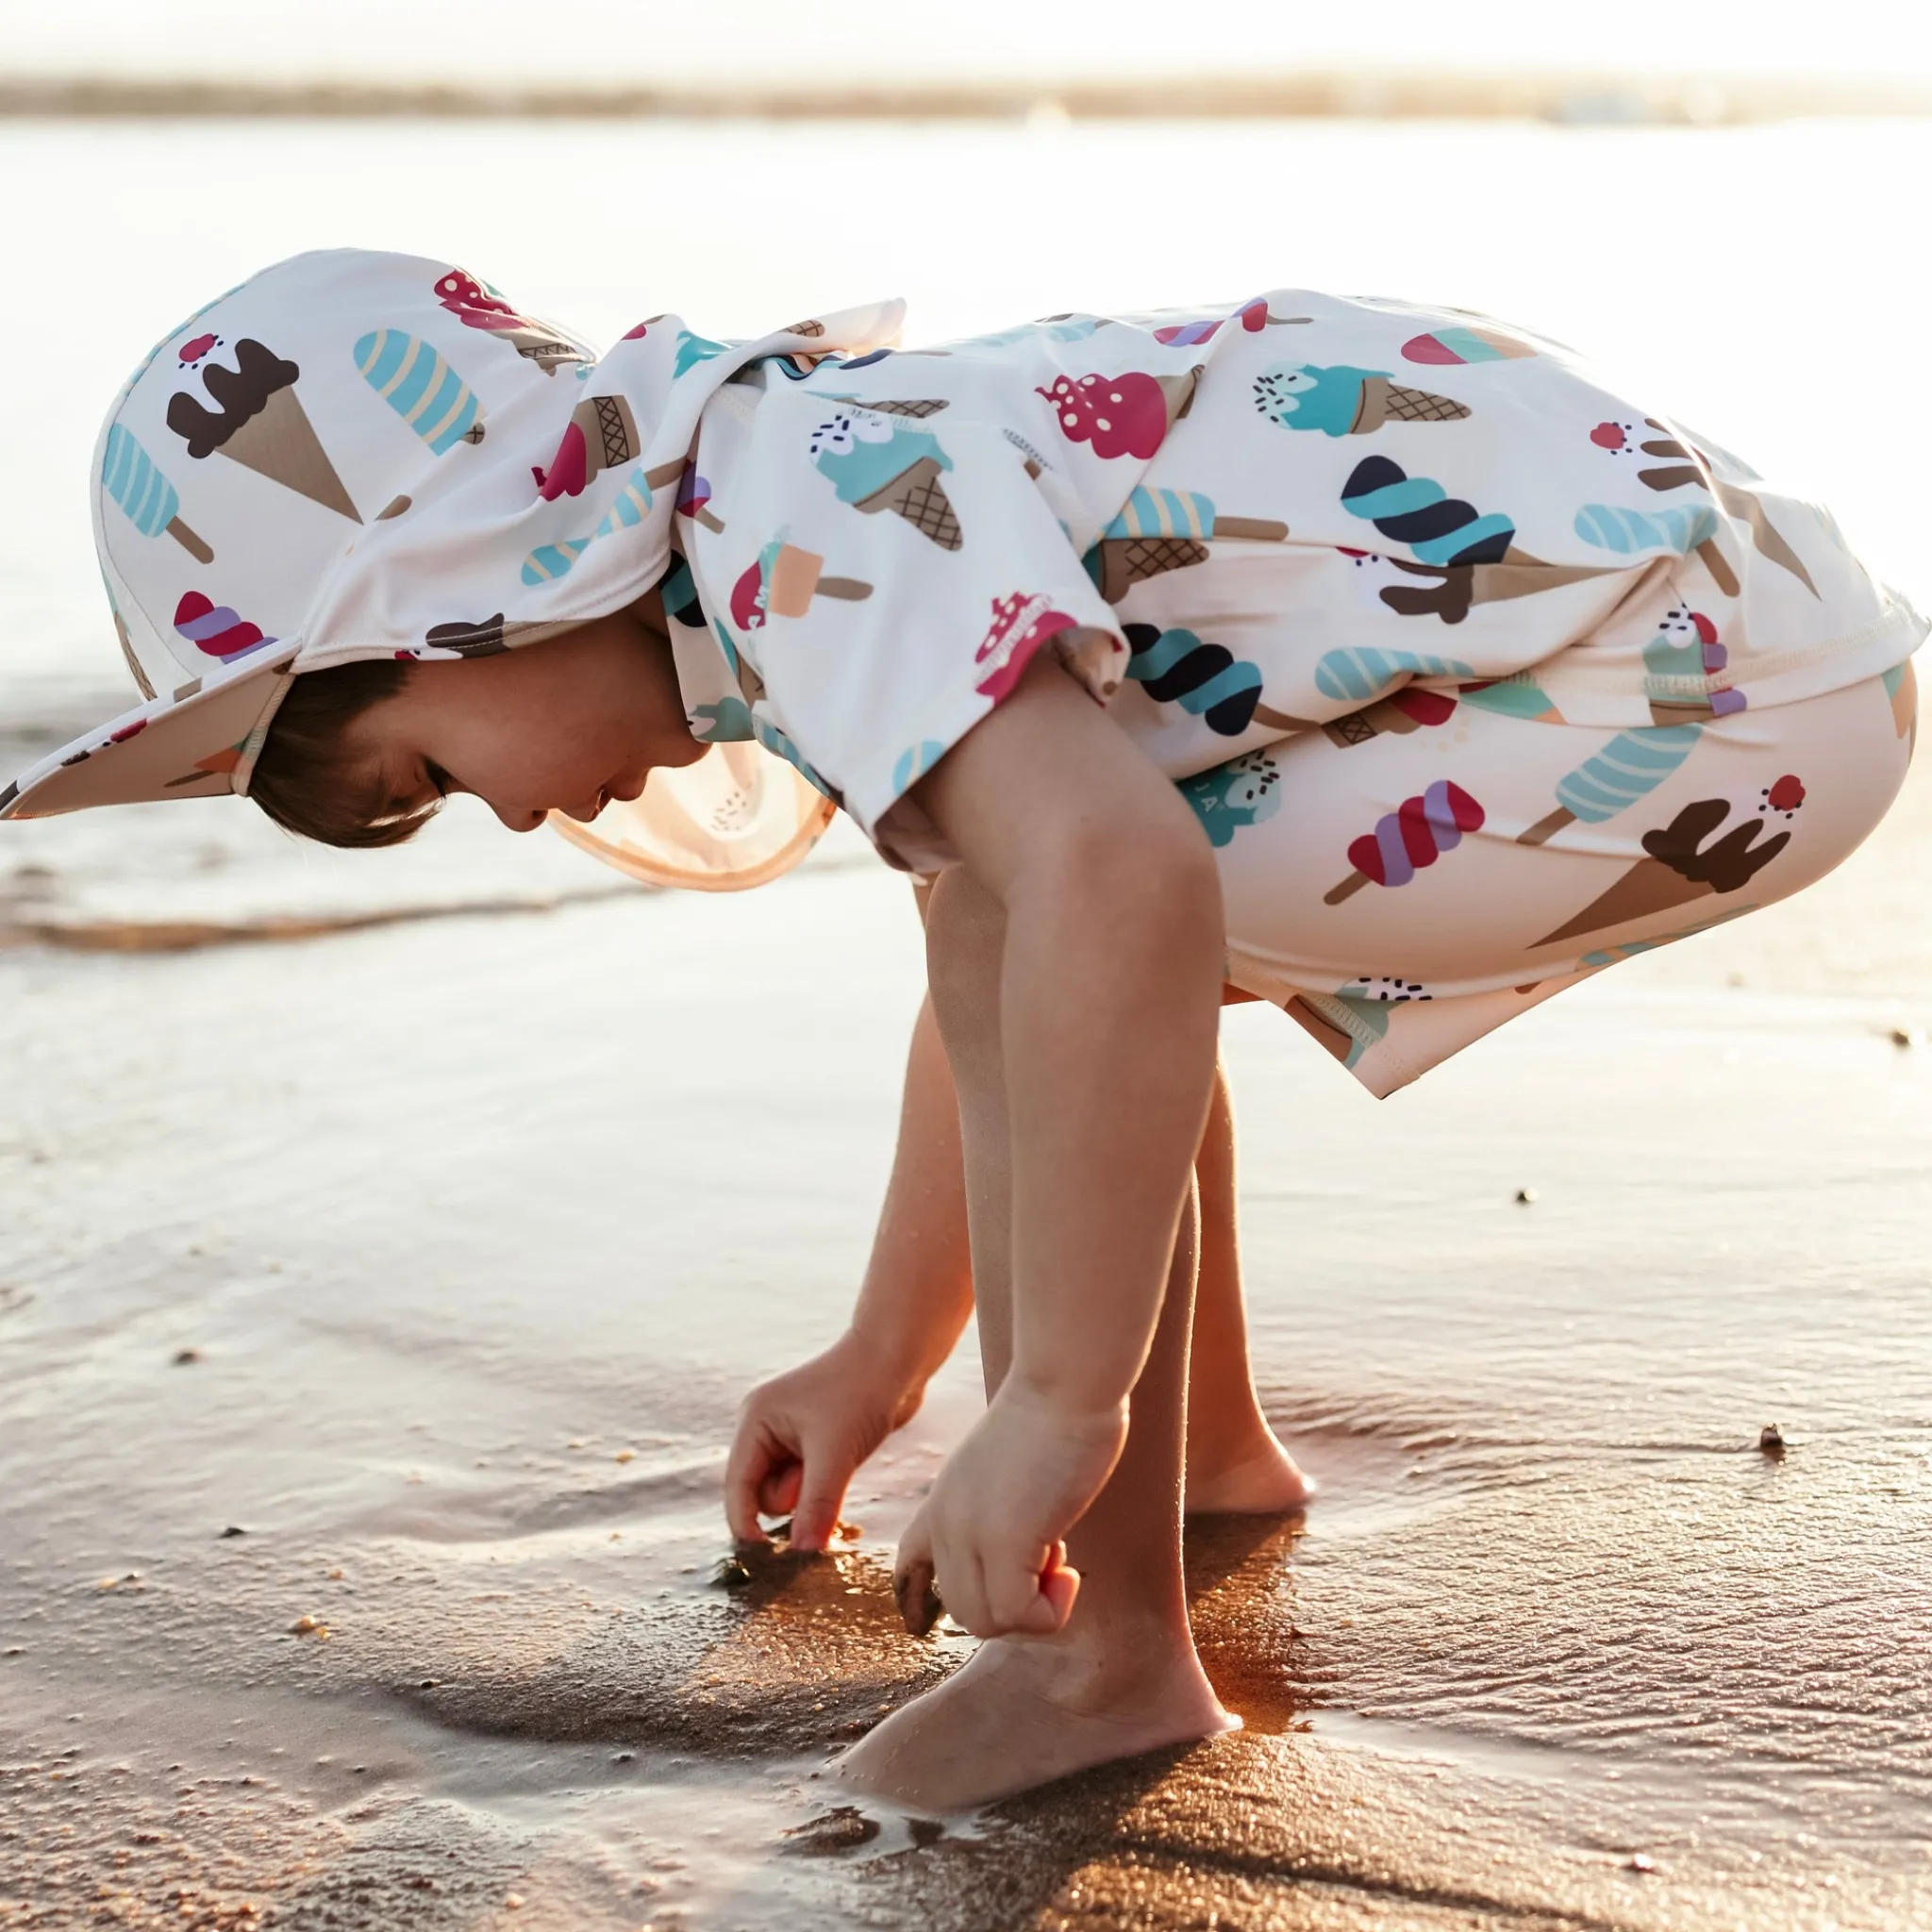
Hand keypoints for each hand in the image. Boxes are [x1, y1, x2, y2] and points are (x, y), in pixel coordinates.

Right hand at [724, 1333, 925, 1552]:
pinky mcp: (814, 1443)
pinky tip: (844, 1469)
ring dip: (811, 1494)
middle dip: (792, 1499)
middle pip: (761, 1494)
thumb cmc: (861, 1392)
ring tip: (839, 1462)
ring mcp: (789, 1435)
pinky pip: (809, 1483)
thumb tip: (803, 1554)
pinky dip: (823, 1490)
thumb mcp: (836, 1454)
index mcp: (755, 1421)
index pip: (738, 1486)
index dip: (747, 1525)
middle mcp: (764, 1428)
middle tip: (822, 1476)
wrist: (898, 1359)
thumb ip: (816, 1506)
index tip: (765, 1562)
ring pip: (787, 1492)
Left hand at [893, 1380, 1125, 1638]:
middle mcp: (947, 1520)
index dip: (921, 1601)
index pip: (910, 1566)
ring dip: (1036, 1612)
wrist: (1066, 1377)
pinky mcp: (1005, 1539)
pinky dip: (1052, 1610)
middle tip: (1053, 1565)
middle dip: (1015, 1608)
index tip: (930, 1622)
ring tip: (1062, 1565)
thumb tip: (1033, 1541)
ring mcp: (971, 1531)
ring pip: (987, 1622)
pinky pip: (1020, 1614)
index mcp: (945, 1498)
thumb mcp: (1010, 1464)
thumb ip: (1005, 1501)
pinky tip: (1070, 1570)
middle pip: (964, 1611)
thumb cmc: (1058, 1408)